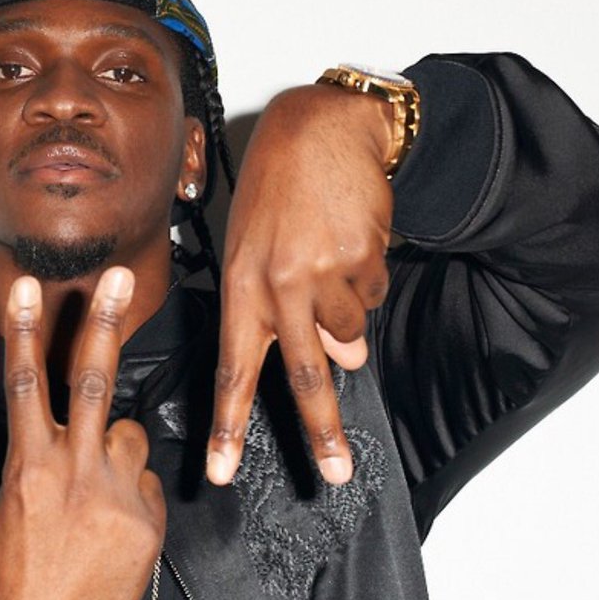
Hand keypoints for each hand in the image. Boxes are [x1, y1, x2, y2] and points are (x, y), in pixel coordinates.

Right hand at [0, 267, 165, 599]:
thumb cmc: (11, 579)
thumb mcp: (7, 508)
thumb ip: (40, 459)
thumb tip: (74, 431)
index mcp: (27, 467)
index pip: (27, 384)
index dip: (28, 331)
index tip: (30, 287)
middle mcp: (73, 474)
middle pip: (93, 382)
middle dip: (105, 323)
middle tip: (119, 276)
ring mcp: (115, 498)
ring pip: (133, 437)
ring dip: (121, 453)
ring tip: (97, 500)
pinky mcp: (146, 525)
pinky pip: (148, 487)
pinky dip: (136, 499)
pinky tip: (115, 535)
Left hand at [207, 84, 395, 486]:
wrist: (323, 128)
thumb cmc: (278, 190)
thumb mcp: (258, 248)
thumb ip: (287, 310)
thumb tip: (348, 357)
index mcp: (240, 285)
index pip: (231, 367)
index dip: (228, 424)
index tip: (223, 470)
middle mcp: (277, 285)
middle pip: (304, 373)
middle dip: (323, 430)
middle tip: (337, 471)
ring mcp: (322, 273)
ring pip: (351, 328)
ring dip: (349, 308)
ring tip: (331, 255)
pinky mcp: (362, 258)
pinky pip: (375, 291)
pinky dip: (368, 276)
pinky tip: (351, 238)